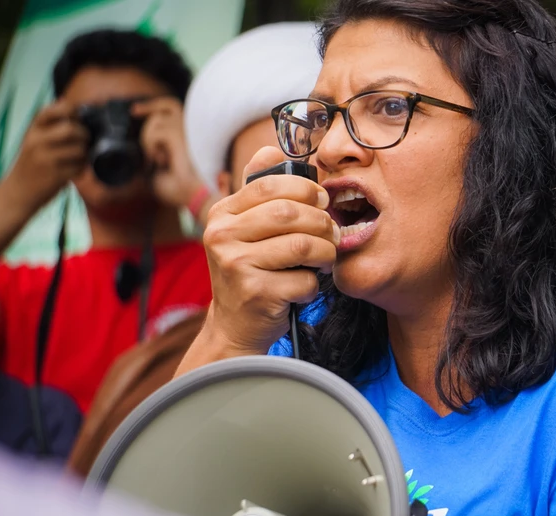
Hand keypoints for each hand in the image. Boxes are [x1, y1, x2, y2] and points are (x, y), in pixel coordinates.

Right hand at [1, 101, 86, 207]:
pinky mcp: (55, 176)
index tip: (78, 117)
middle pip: (71, 129)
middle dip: (84, 134)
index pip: (53, 110)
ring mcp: (45, 159)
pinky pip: (79, 167)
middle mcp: (36, 141)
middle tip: (85, 140)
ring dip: (86, 153)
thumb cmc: (32, 164)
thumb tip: (79, 114)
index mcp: (33, 129)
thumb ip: (52, 128)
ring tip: (81, 157)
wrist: (17, 193)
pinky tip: (77, 169)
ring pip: (78, 149)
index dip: (71, 110)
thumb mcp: (35, 141)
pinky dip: (83, 168)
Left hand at [134, 97, 205, 207]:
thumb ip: (153, 156)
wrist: (194, 197)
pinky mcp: (182, 136)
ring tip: (155, 159)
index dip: (155, 106)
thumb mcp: (159, 171)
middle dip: (149, 107)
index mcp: (190, 136)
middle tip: (134, 112)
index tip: (136, 111)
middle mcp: (192, 129)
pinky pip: (157, 132)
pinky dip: (151, 146)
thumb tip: (136, 149)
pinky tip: (160, 160)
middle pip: (168, 105)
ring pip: (156, 120)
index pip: (174, 110)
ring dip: (147, 140)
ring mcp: (189, 131)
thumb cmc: (182, 189)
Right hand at [201, 146, 340, 353]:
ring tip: (325, 258)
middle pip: (289, 213)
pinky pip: (303, 279)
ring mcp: (236, 265)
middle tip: (333, 233)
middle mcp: (222, 236)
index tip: (322, 200)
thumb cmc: (250, 271)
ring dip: (325, 252)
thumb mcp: (245, 228)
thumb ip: (257, 190)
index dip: (305, 189)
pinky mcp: (255, 293)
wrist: (234, 325)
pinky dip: (313, 284)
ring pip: (302, 245)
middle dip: (322, 222)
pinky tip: (305, 287)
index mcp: (222, 213)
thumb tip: (271, 149)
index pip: (270, 185)